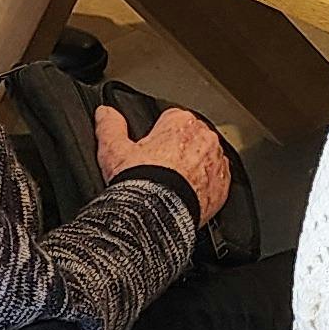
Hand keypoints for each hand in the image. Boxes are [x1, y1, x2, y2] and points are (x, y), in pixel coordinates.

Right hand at [98, 103, 232, 221]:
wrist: (158, 216)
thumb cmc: (140, 183)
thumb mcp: (114, 150)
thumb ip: (110, 126)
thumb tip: (104, 113)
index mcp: (181, 122)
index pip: (170, 120)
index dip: (157, 137)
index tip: (150, 152)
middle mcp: (204, 137)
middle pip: (190, 138)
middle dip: (177, 151)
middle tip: (159, 170)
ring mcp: (217, 161)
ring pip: (205, 158)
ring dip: (193, 167)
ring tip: (172, 185)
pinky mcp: (224, 185)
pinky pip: (216, 180)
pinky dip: (205, 186)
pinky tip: (187, 196)